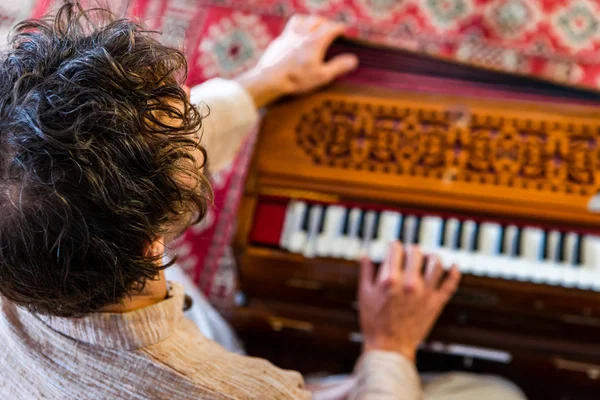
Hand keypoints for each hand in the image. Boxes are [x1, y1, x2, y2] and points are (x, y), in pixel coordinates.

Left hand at [236, 15, 357, 107]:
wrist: (269, 79)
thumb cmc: (297, 79)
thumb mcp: (321, 76)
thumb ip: (338, 67)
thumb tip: (354, 60)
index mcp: (316, 41)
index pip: (331, 28)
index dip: (340, 28)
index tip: (344, 30)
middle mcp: (303, 34)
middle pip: (317, 20)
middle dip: (326, 22)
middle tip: (330, 28)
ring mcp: (289, 35)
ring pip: (302, 19)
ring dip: (310, 20)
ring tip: (313, 25)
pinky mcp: (278, 41)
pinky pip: (289, 27)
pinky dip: (297, 27)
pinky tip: (296, 35)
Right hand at [358, 242, 460, 361]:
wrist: (389, 347)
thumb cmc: (374, 322)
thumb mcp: (364, 294)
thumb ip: (365, 272)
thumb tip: (363, 256)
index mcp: (390, 279)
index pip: (395, 249)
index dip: (393, 245)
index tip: (393, 247)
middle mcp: (410, 283)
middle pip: (416, 253)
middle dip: (410, 250)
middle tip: (408, 253)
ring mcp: (425, 293)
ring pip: (436, 264)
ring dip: (432, 257)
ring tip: (429, 257)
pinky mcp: (436, 304)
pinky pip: (450, 284)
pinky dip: (454, 273)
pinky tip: (453, 266)